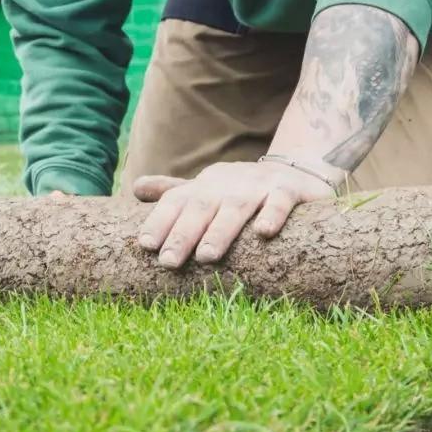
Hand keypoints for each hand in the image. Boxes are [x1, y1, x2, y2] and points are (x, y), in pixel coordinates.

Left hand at [133, 160, 334, 268]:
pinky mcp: (290, 189)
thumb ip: (173, 191)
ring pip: (237, 207)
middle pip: (202, 207)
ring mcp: (259, 185)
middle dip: (183, 234)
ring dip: (220, 231)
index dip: (160, 221)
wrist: (296, 170)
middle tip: (168, 261)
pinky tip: (264, 232)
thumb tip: (135, 187)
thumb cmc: (242, 189)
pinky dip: (273, 214)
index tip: (145, 246)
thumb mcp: (207, 189)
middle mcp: (228, 183)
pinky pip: (281, 201)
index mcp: (205, 185)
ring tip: (206, 256)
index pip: (177, 201)